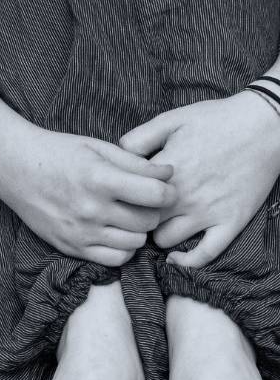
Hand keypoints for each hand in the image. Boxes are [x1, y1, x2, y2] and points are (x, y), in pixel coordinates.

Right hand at [0, 122, 176, 265]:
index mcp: (99, 179)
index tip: (164, 188)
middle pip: (148, 222)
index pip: (156, 195)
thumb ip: (135, 163)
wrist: (15, 169)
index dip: (168, 191)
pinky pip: (114, 260)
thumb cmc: (57, 153)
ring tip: (128, 216)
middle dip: (154, 211)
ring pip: (135, 243)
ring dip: (139, 231)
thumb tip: (169, 175)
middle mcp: (91, 210)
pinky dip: (123, 249)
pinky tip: (116, 233)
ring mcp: (80, 232)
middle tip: (145, 201)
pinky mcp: (71, 247)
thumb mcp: (97, 148)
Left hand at [120, 91, 279, 267]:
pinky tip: (176, 257)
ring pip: (165, 240)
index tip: (122, 196)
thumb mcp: (170, 119)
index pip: (127, 198)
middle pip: (141, 222)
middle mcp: (183, 197)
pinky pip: (204, 255)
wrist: (265, 124)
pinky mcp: (230, 223)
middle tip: (137, 212)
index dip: (121, 198)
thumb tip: (115, 156)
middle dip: (135, 218)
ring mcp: (207, 213)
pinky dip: (187, 261)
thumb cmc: (216, 119)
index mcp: (165, 173)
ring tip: (159, 225)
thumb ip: (137, 138)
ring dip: (158, 234)